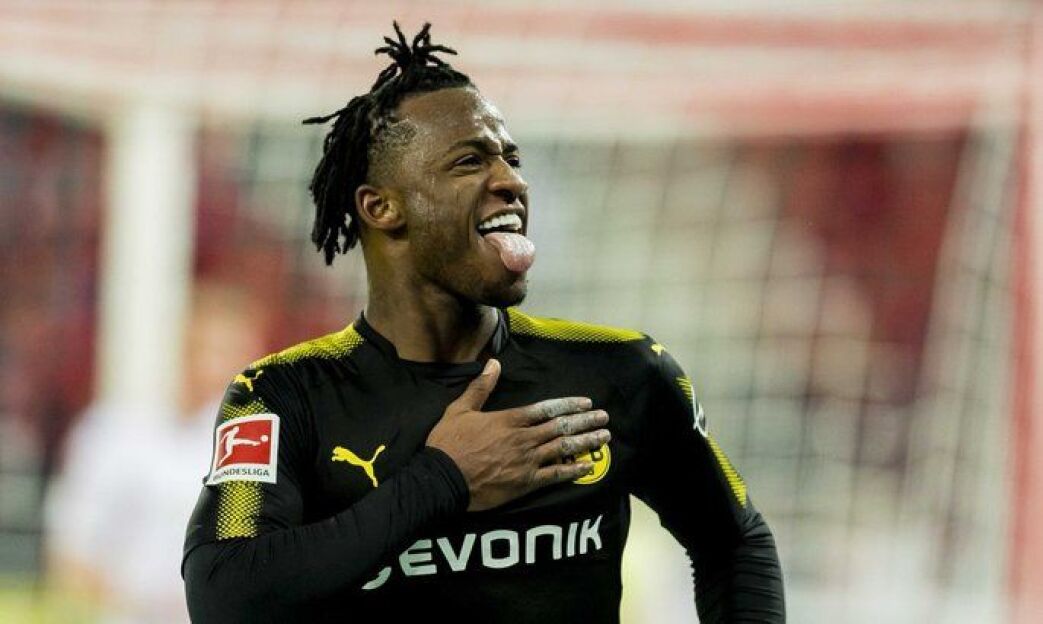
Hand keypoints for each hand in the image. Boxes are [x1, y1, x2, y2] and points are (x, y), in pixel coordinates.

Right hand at [426, 359, 609, 511]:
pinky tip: (587, 467)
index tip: (586, 403)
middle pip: (561, 427)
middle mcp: (523, 438)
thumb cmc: (449, 444)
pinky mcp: (525, 483)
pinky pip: (555, 476)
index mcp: (509, 420)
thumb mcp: (460, 409)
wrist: (442, 479)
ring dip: (586, 442)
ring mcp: (527, 461)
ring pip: (563, 449)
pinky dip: (573, 471)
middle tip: (605, 418)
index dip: (569, 405)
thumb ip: (480, 387)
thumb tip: (493, 363)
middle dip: (585, 421)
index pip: (546, 409)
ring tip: (604, 437)